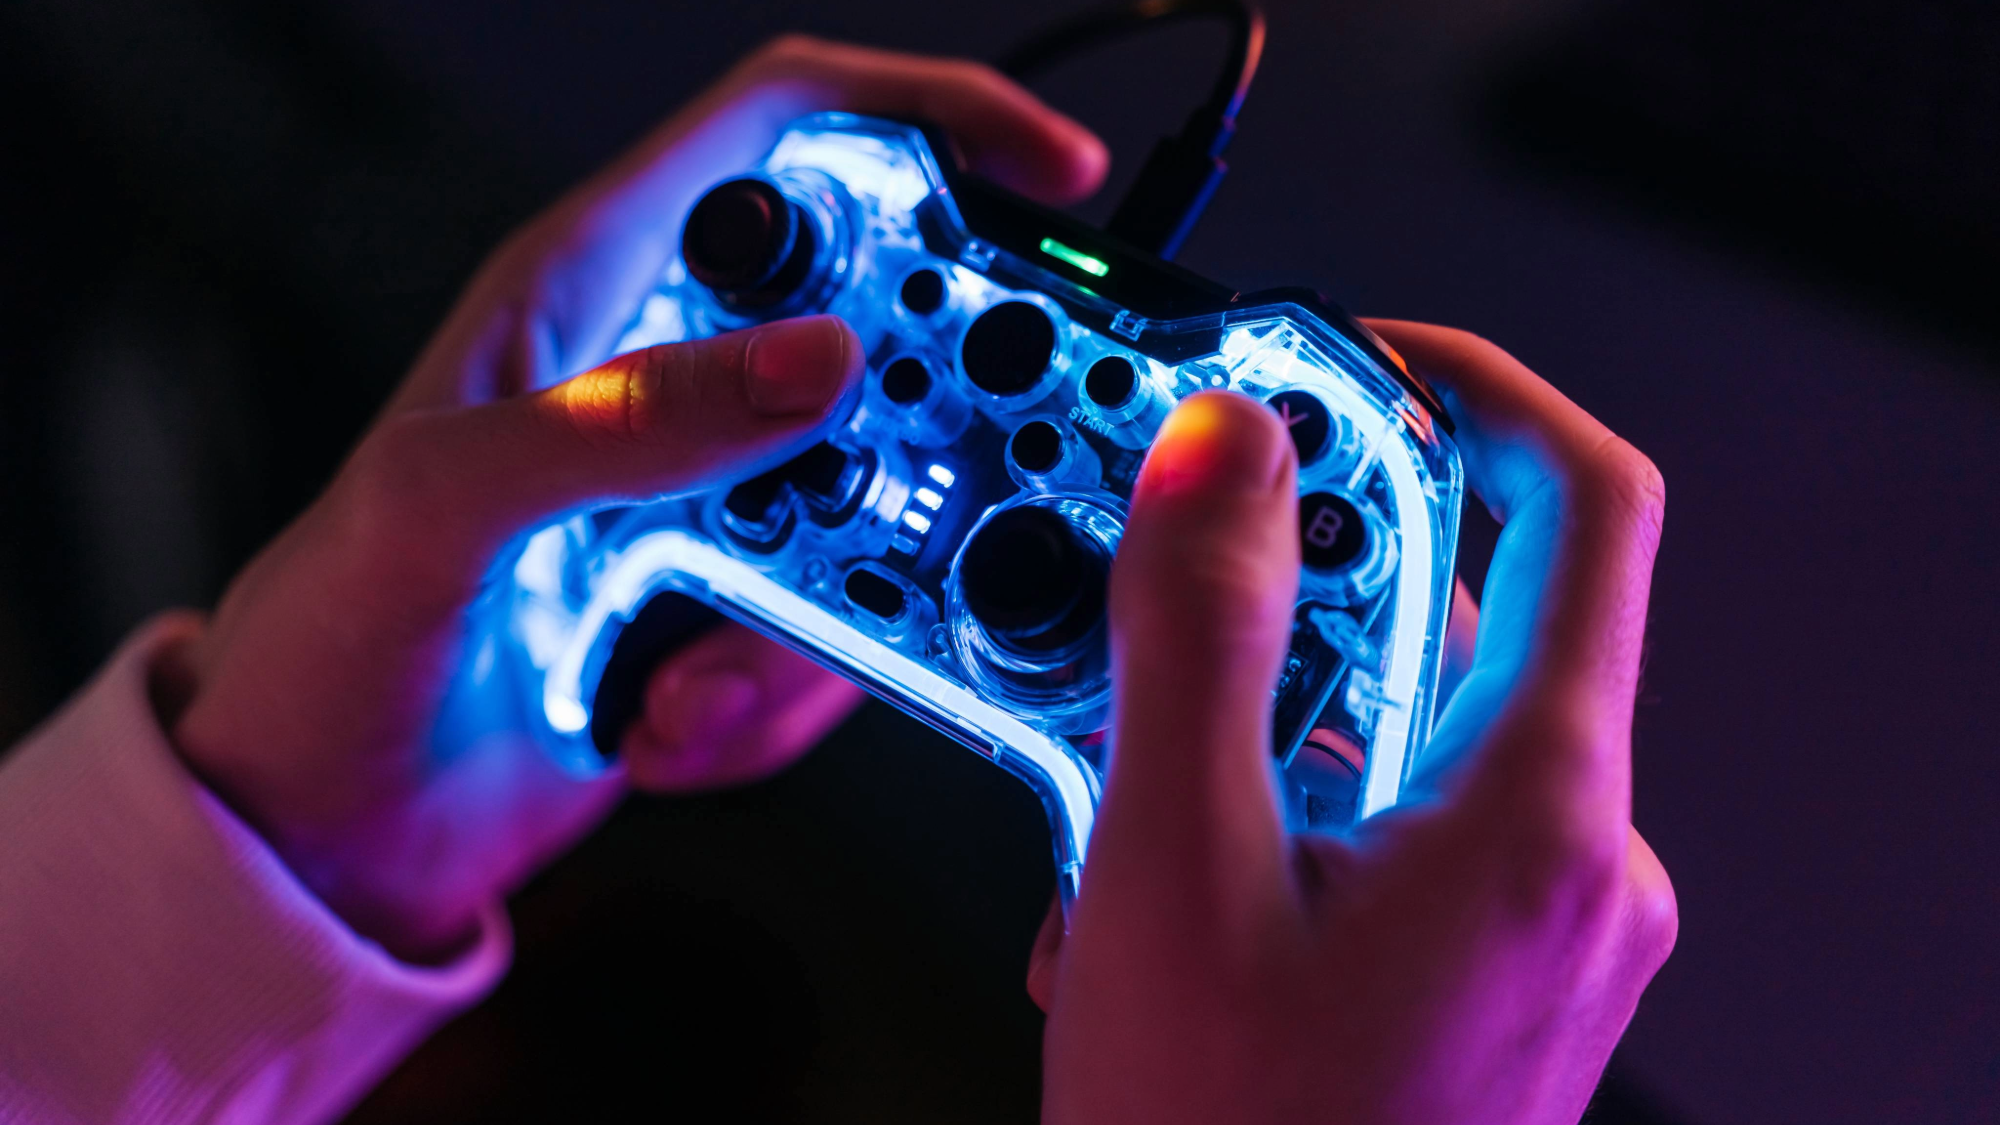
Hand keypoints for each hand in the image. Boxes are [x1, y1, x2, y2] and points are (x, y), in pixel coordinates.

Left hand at [162, 36, 1108, 961]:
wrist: (325, 827)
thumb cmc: (326, 641)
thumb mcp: (447, 505)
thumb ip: (629, 418)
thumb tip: (818, 359)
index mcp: (597, 287)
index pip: (788, 133)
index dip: (929, 119)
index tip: (1048, 176)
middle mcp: (673, 377)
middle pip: (885, 331)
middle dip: (925, 432)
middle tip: (921, 512)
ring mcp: (718, 497)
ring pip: (883, 510)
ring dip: (821, 623)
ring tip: (691, 679)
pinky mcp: (741, 607)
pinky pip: (846, 632)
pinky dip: (780, 699)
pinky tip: (667, 721)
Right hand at [1028, 321, 1676, 1123]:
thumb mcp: (1171, 871)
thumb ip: (1195, 635)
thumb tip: (1217, 451)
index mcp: (1539, 812)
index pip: (1578, 500)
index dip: (1465, 387)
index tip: (1342, 355)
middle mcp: (1578, 858)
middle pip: (1470, 605)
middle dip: (1299, 576)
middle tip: (1165, 586)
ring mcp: (1541, 919)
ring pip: (1410, 718)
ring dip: (1261, 713)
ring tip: (1122, 796)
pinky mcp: (1489, 963)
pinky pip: (1397, 813)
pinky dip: (1282, 798)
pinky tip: (1165, 871)